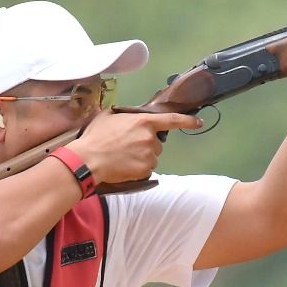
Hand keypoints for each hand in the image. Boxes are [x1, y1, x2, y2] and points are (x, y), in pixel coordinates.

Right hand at [66, 110, 200, 183]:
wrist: (88, 160)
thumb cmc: (96, 136)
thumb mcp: (108, 117)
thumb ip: (124, 116)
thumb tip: (127, 118)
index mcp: (144, 122)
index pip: (172, 120)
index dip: (187, 121)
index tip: (199, 122)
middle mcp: (150, 138)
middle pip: (156, 142)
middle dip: (146, 144)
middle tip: (127, 146)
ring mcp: (149, 156)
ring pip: (151, 157)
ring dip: (142, 157)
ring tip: (123, 157)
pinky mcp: (145, 170)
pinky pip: (146, 169)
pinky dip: (138, 169)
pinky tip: (124, 166)